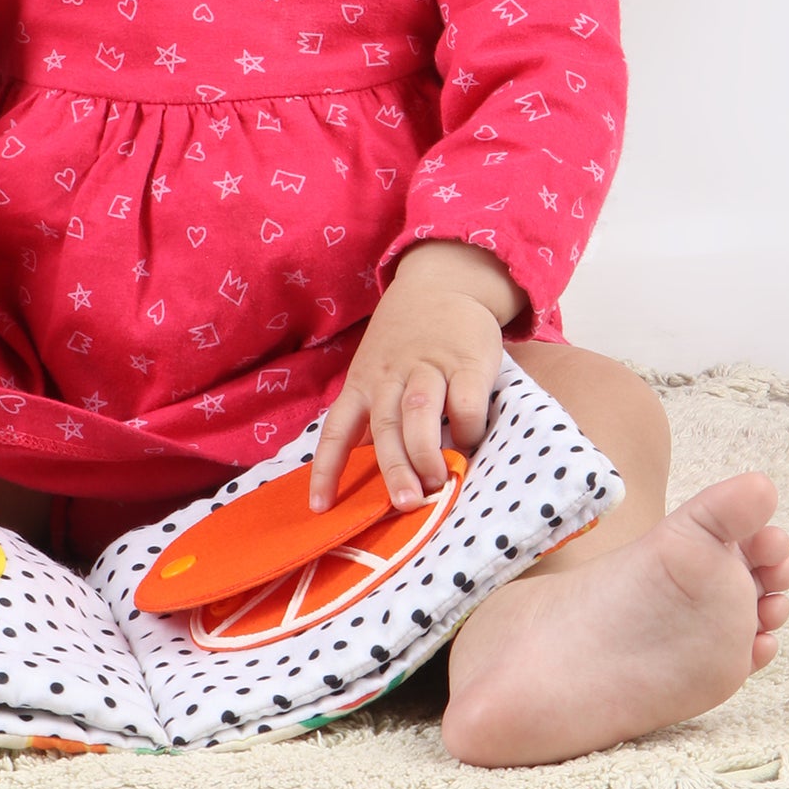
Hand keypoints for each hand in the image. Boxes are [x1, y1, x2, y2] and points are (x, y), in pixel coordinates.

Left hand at [306, 242, 519, 513]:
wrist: (443, 281)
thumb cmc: (407, 340)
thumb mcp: (377, 369)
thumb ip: (375, 413)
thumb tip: (370, 472)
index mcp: (362, 382)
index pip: (336, 429)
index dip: (326, 468)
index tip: (320, 507)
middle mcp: (390, 376)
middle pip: (384, 427)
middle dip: (393, 469)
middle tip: (404, 504)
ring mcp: (429, 367)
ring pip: (419, 413)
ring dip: (426, 453)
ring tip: (435, 485)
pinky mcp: (467, 362)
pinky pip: (465, 402)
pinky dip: (466, 429)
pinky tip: (467, 444)